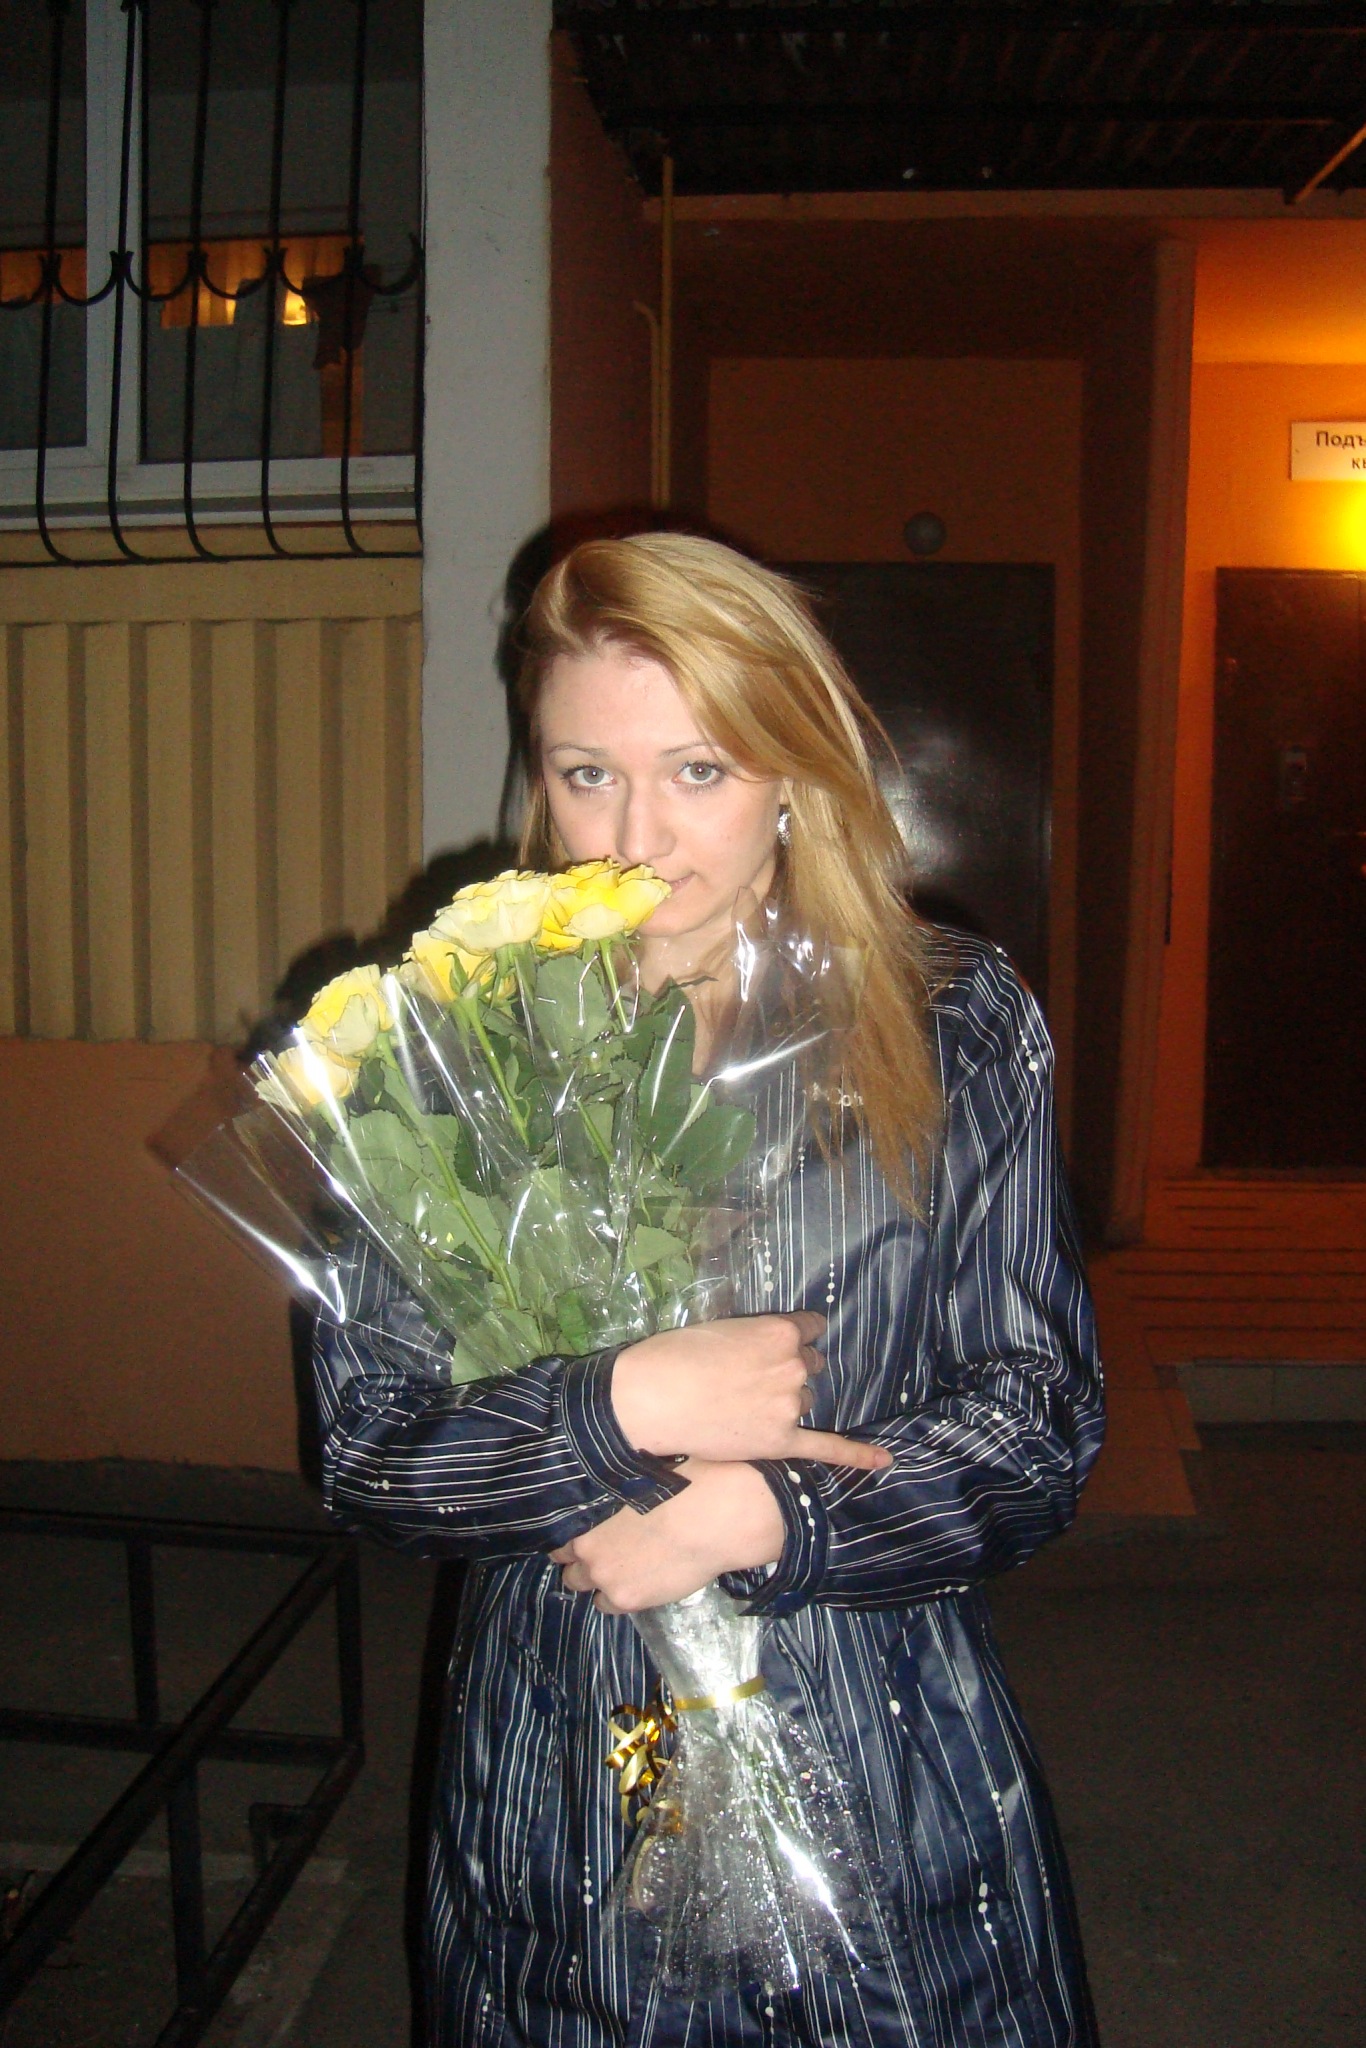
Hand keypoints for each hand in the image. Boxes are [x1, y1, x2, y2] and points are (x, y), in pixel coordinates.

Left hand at [549, 1460, 784, 1612]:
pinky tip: (634, 1583)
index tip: (589, 1532)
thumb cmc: (685, 1483)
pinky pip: (605, 1605)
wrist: (715, 1519)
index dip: (575, 1533)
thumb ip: (617, 1483)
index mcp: (587, 1510)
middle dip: (582, 1557)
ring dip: (595, 1578)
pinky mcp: (626, 1598)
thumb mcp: (642, 1470)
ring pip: (579, 1584)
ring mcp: (604, 1575)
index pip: (560, 1530)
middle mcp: (586, 1546)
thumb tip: (616, 1480)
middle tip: (606, 1552)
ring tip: (619, 1569)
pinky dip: (615, 1596)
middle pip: (566, 1562)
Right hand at [611, 1314, 891, 1471]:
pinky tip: (884, 1459)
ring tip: (748, 1408)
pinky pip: (826, 1447)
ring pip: (805, 1402)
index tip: (780, 1345)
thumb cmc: (675, 1356)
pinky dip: (857, 1454)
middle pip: (811, 1366)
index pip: (809, 1328)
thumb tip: (762, 1351)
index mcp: (780, 1331)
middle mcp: (794, 1366)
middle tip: (754, 1380)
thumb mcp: (721, 1329)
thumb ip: (754, 1338)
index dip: (793, 1338)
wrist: (652, 1399)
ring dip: (787, 1403)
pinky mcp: (780, 1441)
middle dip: (790, 1371)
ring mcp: (790, 1405)